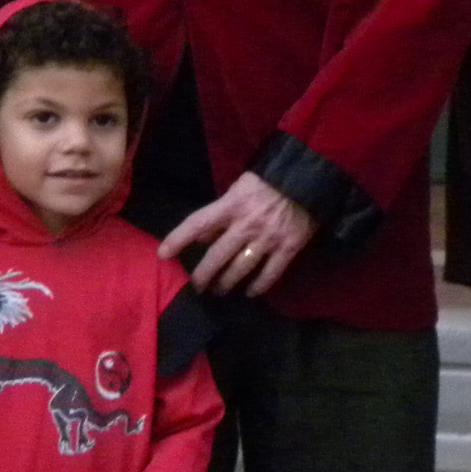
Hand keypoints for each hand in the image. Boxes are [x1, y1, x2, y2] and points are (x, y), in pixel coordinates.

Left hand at [160, 172, 313, 295]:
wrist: (307, 178)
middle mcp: (246, 224)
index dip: (178, 239)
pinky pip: (270, 274)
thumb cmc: (267, 182)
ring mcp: (268, 238)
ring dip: (227, 284)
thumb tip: (201, 238)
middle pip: (217, 256)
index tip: (163, 254)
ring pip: (240, 269)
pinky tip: (250, 293)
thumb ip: (220, 214)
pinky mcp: (288, 248)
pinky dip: (258, 286)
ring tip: (220, 291)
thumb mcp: (238, 189)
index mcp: (231, 205)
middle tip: (197, 287)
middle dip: (204, 275)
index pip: (197, 223)